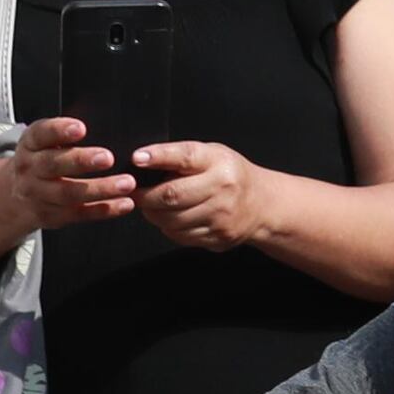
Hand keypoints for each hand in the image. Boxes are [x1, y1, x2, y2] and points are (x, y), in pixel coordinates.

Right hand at [2, 118, 135, 232]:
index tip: (80, 128)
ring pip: (69, 193)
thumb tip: (99, 120)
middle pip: (54, 166)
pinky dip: (105, 209)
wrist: (14, 198)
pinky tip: (124, 203)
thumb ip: (62, 133)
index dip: (59, 130)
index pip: (41, 135)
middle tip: (107, 158)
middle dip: (81, 161)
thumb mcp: (41, 142)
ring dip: (100, 189)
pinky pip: (80, 214)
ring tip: (126, 183)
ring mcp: (40, 196)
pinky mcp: (53, 216)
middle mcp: (31, 171)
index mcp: (30, 145)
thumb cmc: (39, 160)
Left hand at [124, 139, 265, 252]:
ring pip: (172, 220)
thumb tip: (142, 163)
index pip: (185, 156)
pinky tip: (170, 218)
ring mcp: (221, 215)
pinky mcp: (217, 236)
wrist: (261, 205)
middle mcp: (222, 188)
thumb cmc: (228, 176)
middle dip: (145, 196)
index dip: (159, 156)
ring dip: (154, 214)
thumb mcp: (211, 156)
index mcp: (218, 162)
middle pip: (172, 195)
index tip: (137, 158)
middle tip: (133, 193)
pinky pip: (180, 235)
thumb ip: (182, 158)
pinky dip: (168, 227)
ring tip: (152, 205)